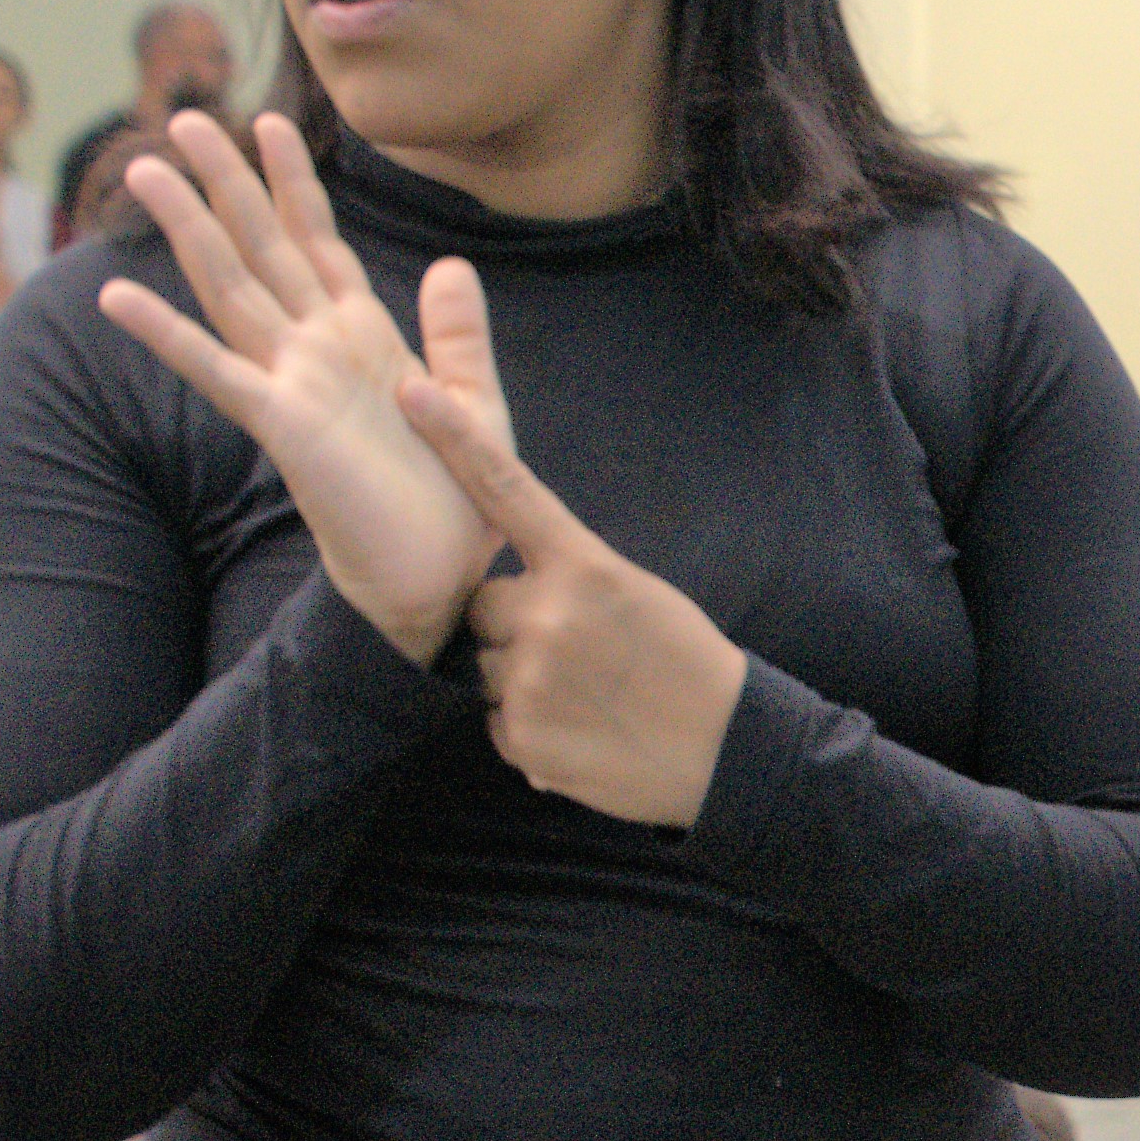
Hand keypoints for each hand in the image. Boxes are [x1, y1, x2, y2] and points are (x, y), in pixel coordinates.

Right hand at [94, 111, 506, 658]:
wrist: (439, 577)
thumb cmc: (453, 499)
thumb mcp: (471, 400)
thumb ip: (459, 334)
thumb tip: (453, 264)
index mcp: (360, 335)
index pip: (318, 240)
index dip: (294, 182)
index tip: (272, 121)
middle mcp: (315, 348)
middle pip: (260, 246)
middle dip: (225, 182)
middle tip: (185, 117)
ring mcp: (291, 382)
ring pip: (229, 287)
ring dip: (189, 229)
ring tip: (145, 170)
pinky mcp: (282, 425)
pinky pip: (216, 370)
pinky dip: (166, 333)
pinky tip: (117, 296)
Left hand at [429, 390, 752, 830]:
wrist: (731, 749)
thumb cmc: (688, 664)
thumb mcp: (638, 594)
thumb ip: (569, 579)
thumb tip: (504, 598)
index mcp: (584, 567)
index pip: (506, 490)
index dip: (453, 439)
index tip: (408, 391)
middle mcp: (548, 615)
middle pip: (483, 606)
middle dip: (511, 625)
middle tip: (578, 653)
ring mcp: (530, 679)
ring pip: (485, 667)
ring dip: (520, 680)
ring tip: (587, 700)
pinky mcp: (522, 737)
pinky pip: (496, 721)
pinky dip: (530, 729)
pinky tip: (583, 734)